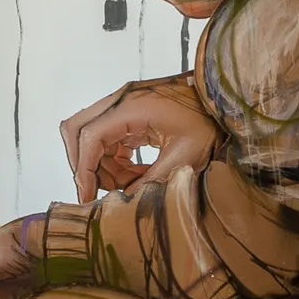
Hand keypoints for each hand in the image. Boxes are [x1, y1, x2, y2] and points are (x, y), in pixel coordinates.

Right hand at [59, 77, 218, 203]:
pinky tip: (135, 174)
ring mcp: (123, 106)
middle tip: (96, 190)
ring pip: (93, 137)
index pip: (90, 137)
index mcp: (131, 108)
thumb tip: (126, 200)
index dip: (83, 169)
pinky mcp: (130, 114)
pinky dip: (114, 159)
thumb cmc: (208, 120)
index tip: (86, 196)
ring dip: (102, 165)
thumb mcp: (185, 154)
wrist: (220, 98)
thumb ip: (153, 178)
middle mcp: (120, 102)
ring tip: (129, 184)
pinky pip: (109, 138)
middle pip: (78, 130)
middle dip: (83, 164)